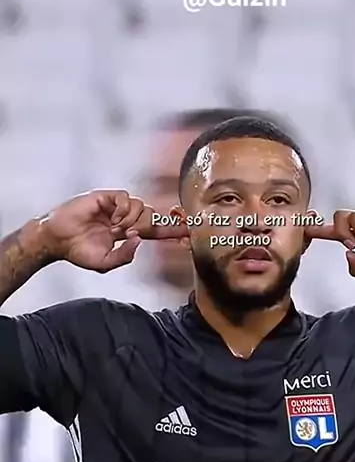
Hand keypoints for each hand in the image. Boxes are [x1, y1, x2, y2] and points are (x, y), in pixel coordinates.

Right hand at [40, 190, 187, 272]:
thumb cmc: (79, 251)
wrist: (57, 239)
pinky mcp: (106, 198)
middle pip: (152, 217)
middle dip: (146, 226)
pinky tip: (113, 218)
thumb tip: (138, 241)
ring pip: (142, 207)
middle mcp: (125, 218)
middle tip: (127, 234)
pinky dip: (124, 209)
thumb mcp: (105, 263)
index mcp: (128, 234)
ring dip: (133, 220)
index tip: (190, 229)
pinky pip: (126, 198)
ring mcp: (116, 207)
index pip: (156, 231)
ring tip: (116, 228)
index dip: (172, 230)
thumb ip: (124, 256)